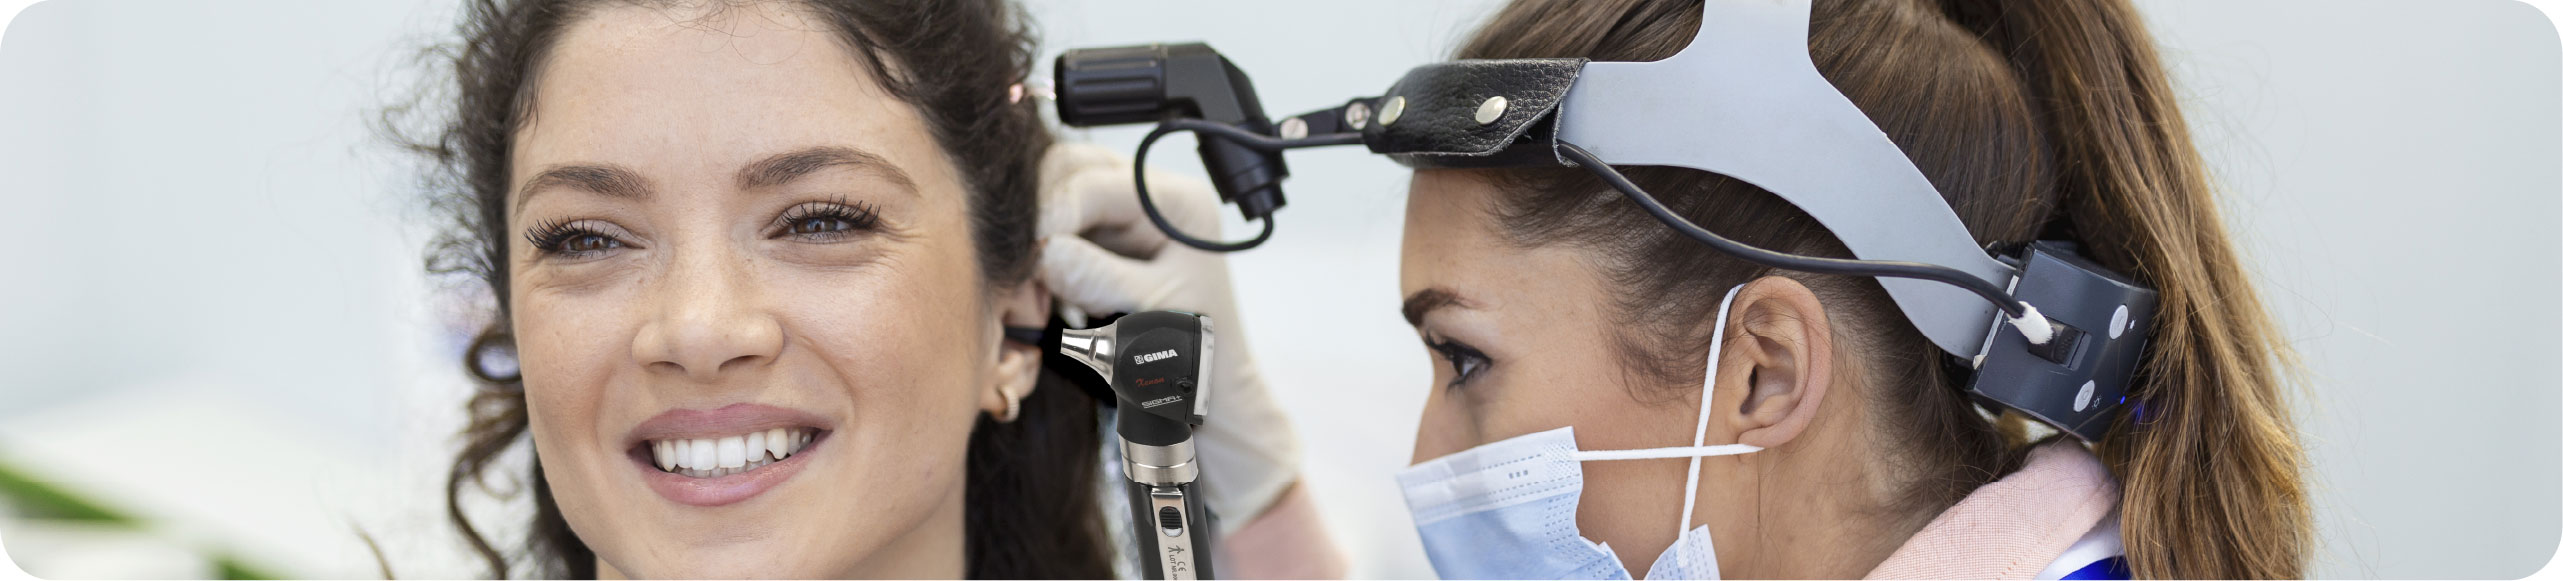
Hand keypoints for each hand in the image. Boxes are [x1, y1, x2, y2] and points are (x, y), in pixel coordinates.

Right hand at [1037, 142, 1303, 531]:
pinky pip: (1056, 230)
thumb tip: (1041, 251)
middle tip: (1024, 270)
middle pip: (1069, 170)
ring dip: (1036, 237)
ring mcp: (1123, 215)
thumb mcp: (1149, 311)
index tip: (1026, 252)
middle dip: (1040, 215)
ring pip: (1054, 196)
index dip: (1052, 211)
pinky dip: (1040, 259)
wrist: (1208, 390)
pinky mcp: (1103, 240)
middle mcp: (1150, 196)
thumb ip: (1096, 276)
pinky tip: (1040, 294)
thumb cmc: (1196, 352)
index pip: (1096, 181)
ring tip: (1033, 291)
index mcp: (1176, 202)